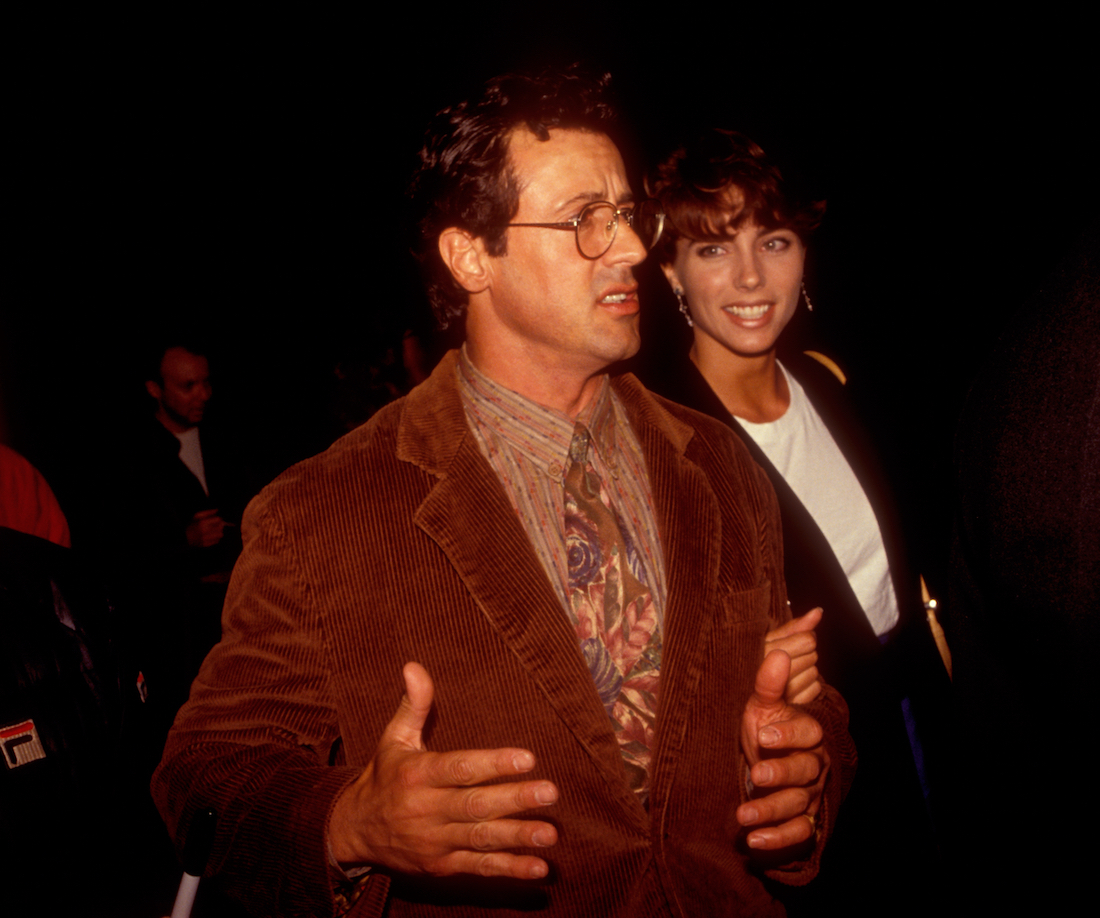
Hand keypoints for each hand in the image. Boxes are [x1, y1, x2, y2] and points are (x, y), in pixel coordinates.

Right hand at [185, 508, 230, 547]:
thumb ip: (208, 512)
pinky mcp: (205, 544)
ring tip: (215, 530)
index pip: (218, 519)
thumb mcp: (197, 516)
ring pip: (220, 534)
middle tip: (217, 525)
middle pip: (220, 527)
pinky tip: (212, 536)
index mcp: (202, 522)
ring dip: (219, 531)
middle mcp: (204, 531)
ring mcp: (205, 538)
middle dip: (220, 525)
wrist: (184, 536)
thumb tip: (217, 510)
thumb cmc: (191, 524)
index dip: (218, 519)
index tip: (216, 520)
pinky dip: (216, 538)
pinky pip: (217, 541)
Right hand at [328, 662, 558, 878]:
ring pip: (480, 838)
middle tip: (550, 791)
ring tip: (550, 831)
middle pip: (475, 805)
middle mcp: (425, 809)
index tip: (527, 758)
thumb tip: (414, 666)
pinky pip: (477, 867)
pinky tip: (537, 867)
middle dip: (514, 799)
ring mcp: (433, 841)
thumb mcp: (394, 738)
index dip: (493, 763)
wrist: (353, 830)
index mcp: (417, 774)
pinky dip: (508, 868)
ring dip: (517, 836)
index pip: (459, 768)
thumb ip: (413, 704)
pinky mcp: (441, 866)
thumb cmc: (385, 775)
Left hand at [737, 650, 828, 849]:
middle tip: (758, 773)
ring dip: (771, 810)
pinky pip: (796, 833)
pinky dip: (777, 838)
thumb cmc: (765, 726)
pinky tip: (753, 841)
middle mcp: (812, 764)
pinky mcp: (801, 820)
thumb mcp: (763, 704)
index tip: (763, 734)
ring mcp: (808, 794)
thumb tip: (781, 649)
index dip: (789, 733)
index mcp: (807, 732)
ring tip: (744, 816)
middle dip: (782, 772)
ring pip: (797, 804)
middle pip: (804, 770)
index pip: (807, 732)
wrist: (767, 758)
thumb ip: (769, 681)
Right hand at [764, 607, 822, 704]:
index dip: (803, 639)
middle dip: (803, 655)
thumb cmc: (758, 664)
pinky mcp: (789, 705)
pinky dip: (809, 688)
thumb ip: (794, 627)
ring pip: (814, 672)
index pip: (806, 640)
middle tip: (787, 660)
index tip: (790, 642)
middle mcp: (767, 670)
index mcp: (762, 650)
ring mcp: (778, 691)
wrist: (746, 702)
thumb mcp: (770, 640)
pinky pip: (814, 689)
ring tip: (786, 675)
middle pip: (811, 655)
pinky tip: (792, 688)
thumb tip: (818, 611)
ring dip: (805, 671)